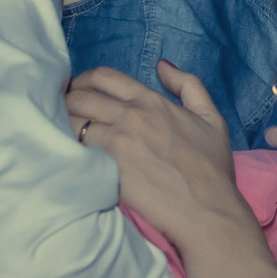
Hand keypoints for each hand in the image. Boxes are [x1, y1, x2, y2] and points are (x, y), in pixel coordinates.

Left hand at [66, 63, 248, 253]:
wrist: (208, 211)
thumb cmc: (212, 168)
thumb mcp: (212, 118)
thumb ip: (189, 85)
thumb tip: (162, 66)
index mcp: (152, 101)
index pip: (103, 77)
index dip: (84, 80)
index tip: (81, 90)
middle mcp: (131, 117)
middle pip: (80, 96)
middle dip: (68, 99)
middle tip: (66, 111)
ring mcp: (116, 143)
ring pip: (71, 121)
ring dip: (64, 123)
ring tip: (65, 132)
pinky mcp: (106, 169)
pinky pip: (74, 149)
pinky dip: (66, 147)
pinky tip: (68, 153)